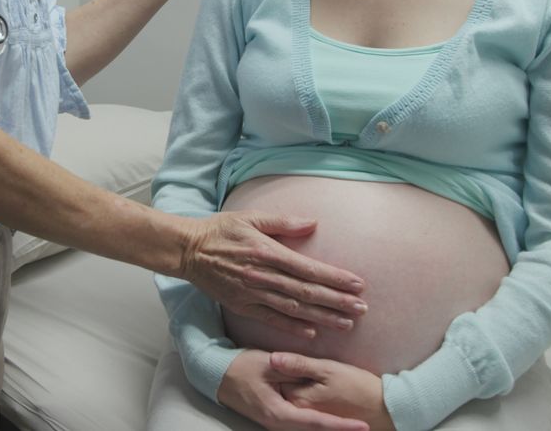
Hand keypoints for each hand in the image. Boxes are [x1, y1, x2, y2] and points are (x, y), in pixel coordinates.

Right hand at [181, 212, 366, 337]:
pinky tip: (312, 333)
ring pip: (294, 308)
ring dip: (322, 317)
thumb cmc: (221, 230)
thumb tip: (313, 223)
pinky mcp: (242, 306)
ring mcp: (252, 293)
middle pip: (307, 292)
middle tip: (362, 309)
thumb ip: (283, 222)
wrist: (188, 250)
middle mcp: (262, 275)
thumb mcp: (251, 217)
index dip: (335, 278)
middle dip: (337, 301)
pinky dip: (292, 327)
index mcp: (267, 252)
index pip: (309, 268)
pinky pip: (271, 319)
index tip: (358, 284)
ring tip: (347, 324)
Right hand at [218, 350, 368, 430]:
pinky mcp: (275, 419)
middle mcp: (278, 424)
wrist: (217, 375)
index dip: (341, 426)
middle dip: (340, 430)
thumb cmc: (241, 368)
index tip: (362, 426)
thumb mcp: (269, 364)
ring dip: (330, 428)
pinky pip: (301, 426)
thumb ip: (294, 370)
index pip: (316, 423)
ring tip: (354, 426)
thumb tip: (314, 375)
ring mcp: (276, 424)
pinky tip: (331, 421)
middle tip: (365, 428)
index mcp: (278, 413)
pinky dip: (318, 425)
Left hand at [270, 353, 395, 430]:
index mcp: (298, 399)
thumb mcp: (329, 369)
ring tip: (321, 379)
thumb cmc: (358, 386)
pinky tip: (322, 387)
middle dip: (288, 374)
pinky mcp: (317, 417)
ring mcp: (307, 416)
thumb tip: (272, 358)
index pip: (277, 376)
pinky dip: (307, 392)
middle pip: (283, 387)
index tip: (296, 358)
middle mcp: (298, 412)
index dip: (285, 363)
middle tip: (312, 368)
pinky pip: (304, 403)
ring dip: (298, 382)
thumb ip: (299, 364)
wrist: (383, 408)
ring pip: (293, 394)